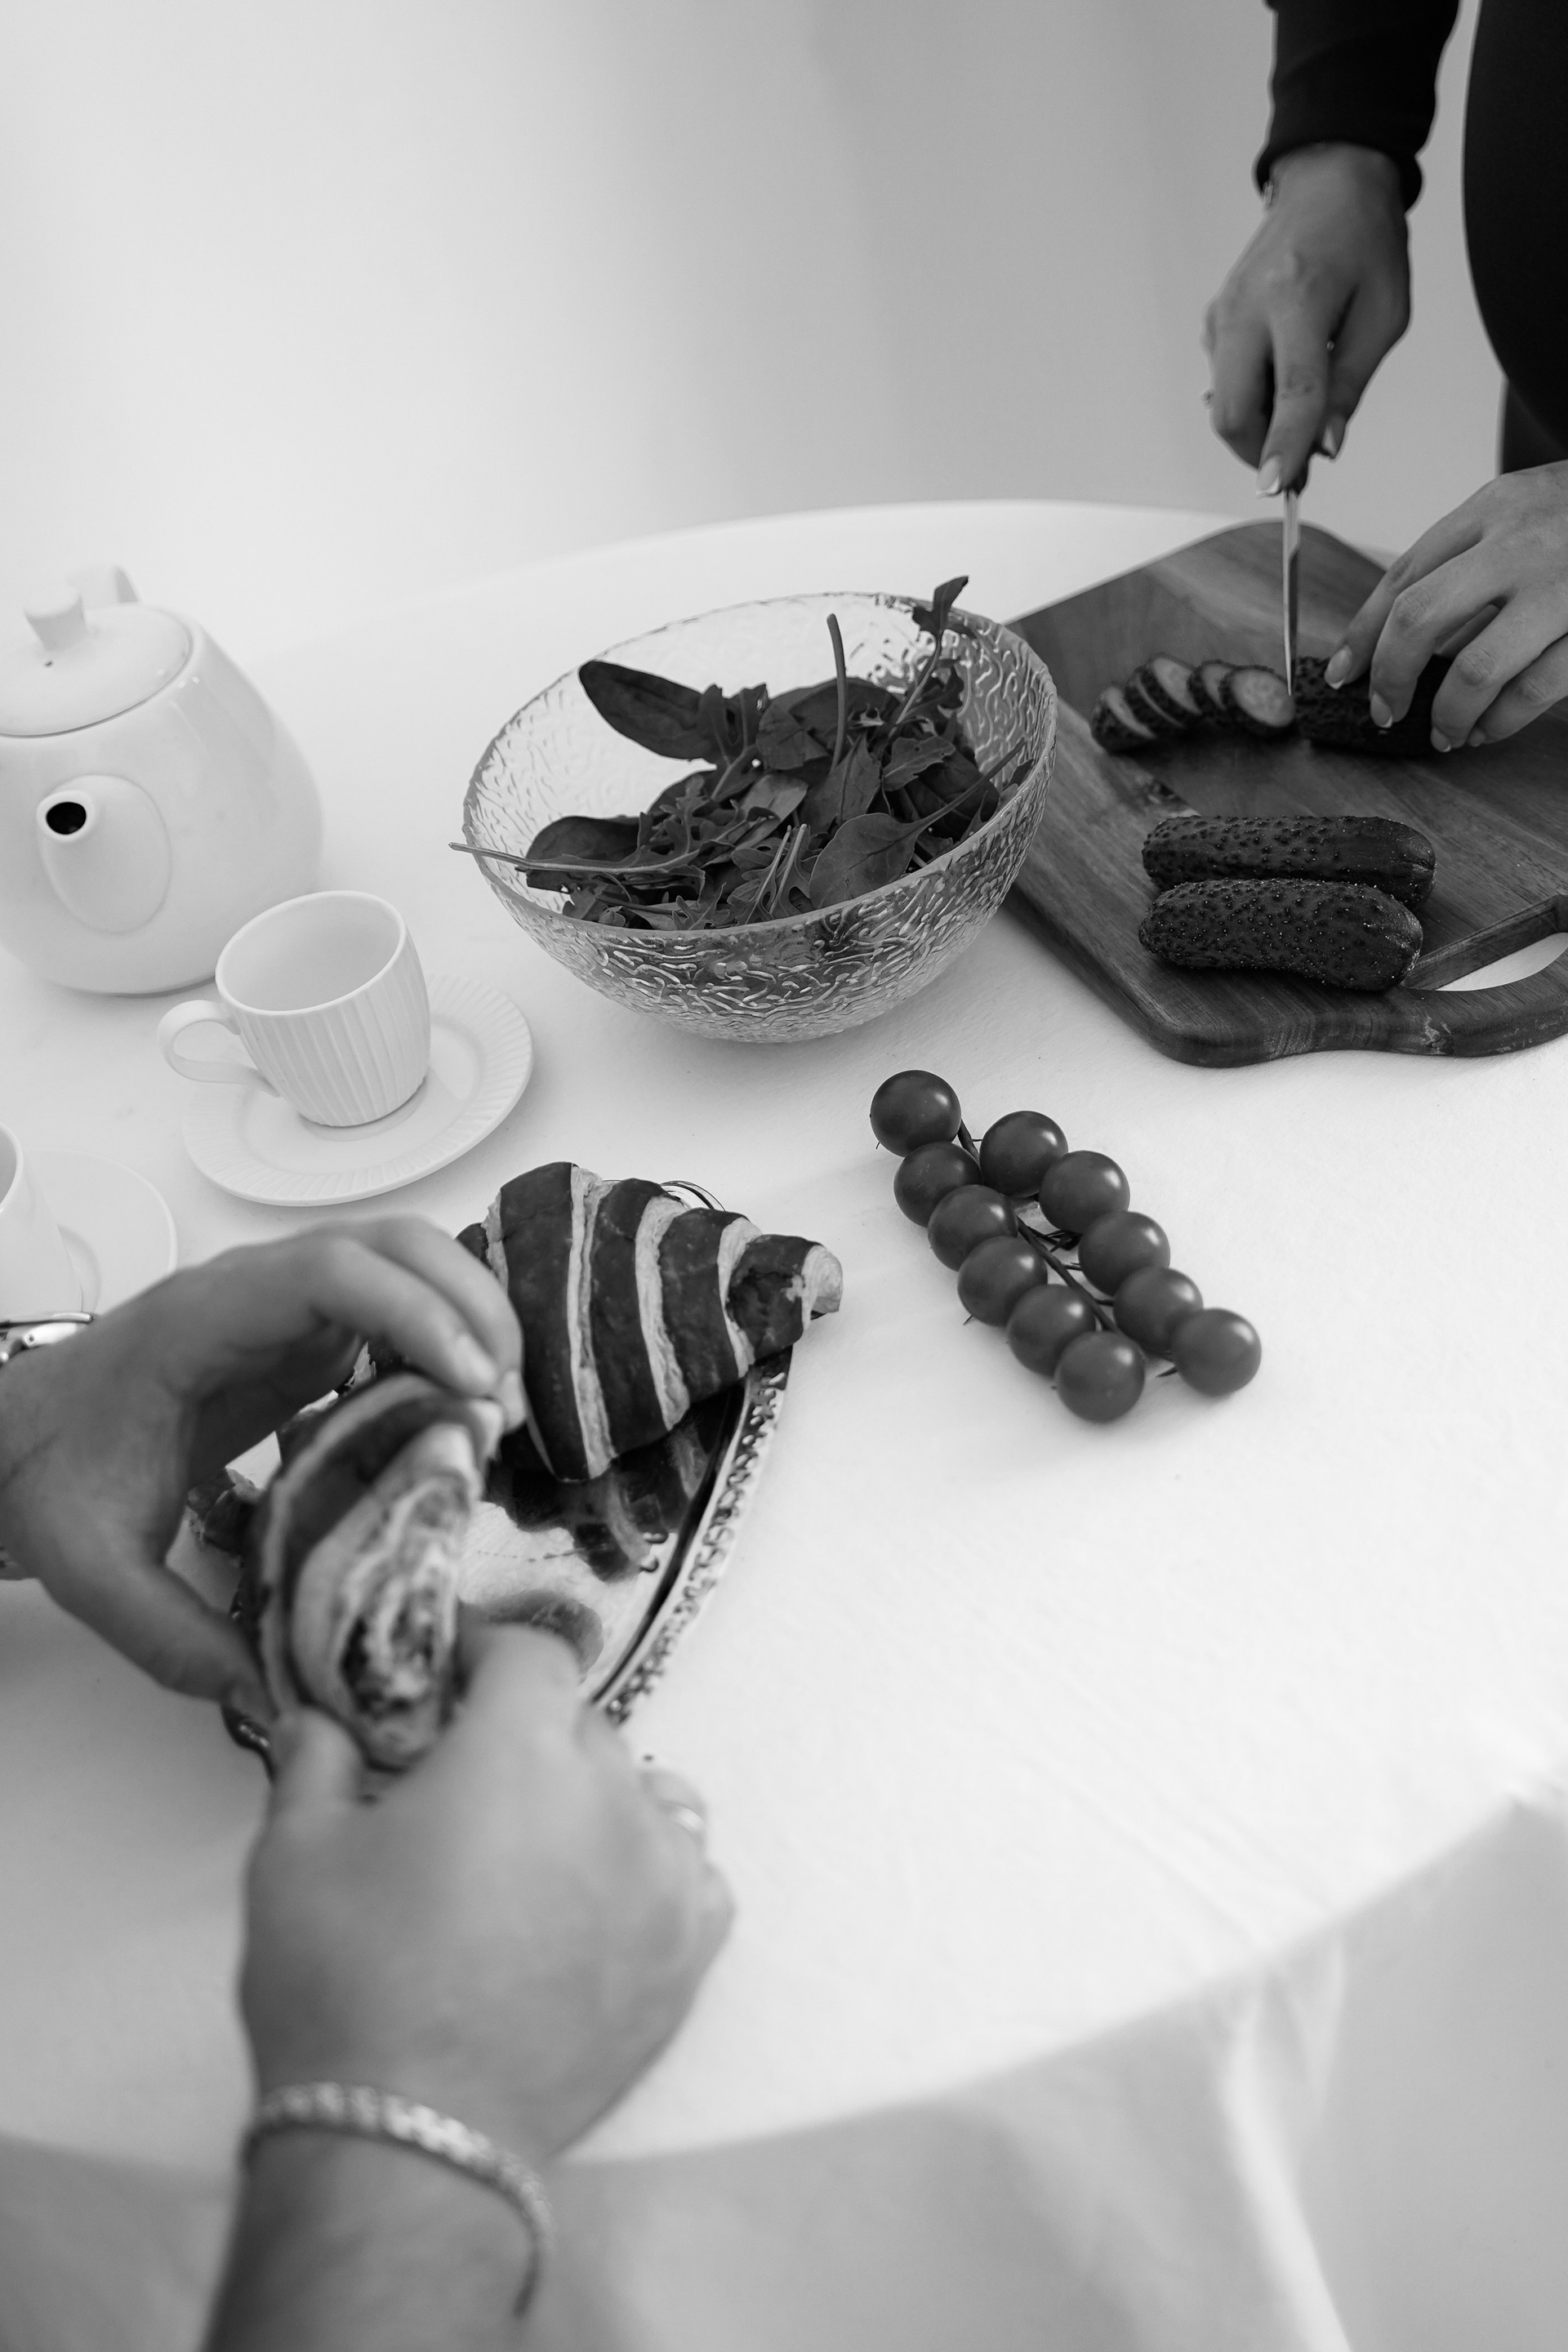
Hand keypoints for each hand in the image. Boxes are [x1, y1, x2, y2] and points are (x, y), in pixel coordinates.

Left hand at [0, 1221, 522, 1712]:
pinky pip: (391, 1305)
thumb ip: (176, 1638)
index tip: (469, 1384)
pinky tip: (464, 1405)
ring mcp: (279, 1307)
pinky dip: (444, 1337)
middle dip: (467, 1302)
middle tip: (503, 1400)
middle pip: (387, 1243)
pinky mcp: (300, 1334)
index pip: (327, 1273)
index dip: (414, 1312)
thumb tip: (276, 1697)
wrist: (12, 1440)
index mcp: (199, 1325)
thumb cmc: (48, 1480)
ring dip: (467, 1313)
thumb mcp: (93, 1570)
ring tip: (496, 1406)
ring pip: (401, 1261)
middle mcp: (248, 1293)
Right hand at [241, 1624, 731, 2165]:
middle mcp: (611, 1795)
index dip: (485, 1651)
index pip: (529, 1653)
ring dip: (597, 1798)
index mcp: (520, 1749)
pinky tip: (600, 1900)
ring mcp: (664, 1876)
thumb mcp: (293, 1854)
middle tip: (466, 1778)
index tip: (448, 1671)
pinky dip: (653, 1870)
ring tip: (539, 1843)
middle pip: (583, 1725)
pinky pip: (692, 1874)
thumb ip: (316, 1763)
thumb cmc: (344, 1985)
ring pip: (647, 1793)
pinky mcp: (690, 1953)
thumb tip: (319, 1720)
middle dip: (526, 1734)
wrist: (411, 2137)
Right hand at [1204, 144, 1409, 489]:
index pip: (1289, 390)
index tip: (1279, 487)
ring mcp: (1223, 313)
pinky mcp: (1214, 320)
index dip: (1284, 445)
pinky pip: (1223, 381)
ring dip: (1257, 426)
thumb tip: (1326, 445)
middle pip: (1231, 411)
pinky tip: (1281, 379)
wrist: (1327, 184)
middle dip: (1260, 451)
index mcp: (1299, 298)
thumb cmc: (1364, 241)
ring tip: (1299, 416)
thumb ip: (1352, 383)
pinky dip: (1250, 399)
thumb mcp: (1384, 313)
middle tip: (1298, 465)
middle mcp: (1249, 307)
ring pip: (1222, 403)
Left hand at [1322, 464, 1567, 747]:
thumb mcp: (1527, 511)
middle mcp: (1522, 543)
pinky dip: (1498, 721)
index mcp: (1495, 508)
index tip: (1344, 672)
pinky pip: (1533, 690)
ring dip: (1447, 713)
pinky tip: (1486, 730)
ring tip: (1444, 732)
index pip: (1403, 574)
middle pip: (1419, 616)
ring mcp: (1562, 587)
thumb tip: (1404, 638)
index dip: (1363, 632)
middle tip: (1385, 709)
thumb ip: (1472, 561)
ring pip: (1474, 666)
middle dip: (1390, 674)